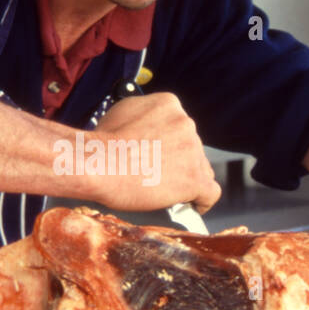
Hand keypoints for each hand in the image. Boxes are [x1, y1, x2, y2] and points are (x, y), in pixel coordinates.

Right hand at [92, 92, 220, 213]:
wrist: (98, 163)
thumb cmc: (101, 143)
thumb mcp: (119, 113)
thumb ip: (139, 117)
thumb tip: (141, 128)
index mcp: (169, 105)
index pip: (178, 126)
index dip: (168, 143)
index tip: (156, 155)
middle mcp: (186, 123)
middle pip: (191, 146)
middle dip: (178, 161)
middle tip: (156, 174)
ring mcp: (193, 152)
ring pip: (201, 168)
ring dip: (188, 178)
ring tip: (168, 192)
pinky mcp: (195, 179)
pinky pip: (210, 192)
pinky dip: (201, 200)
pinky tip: (192, 204)